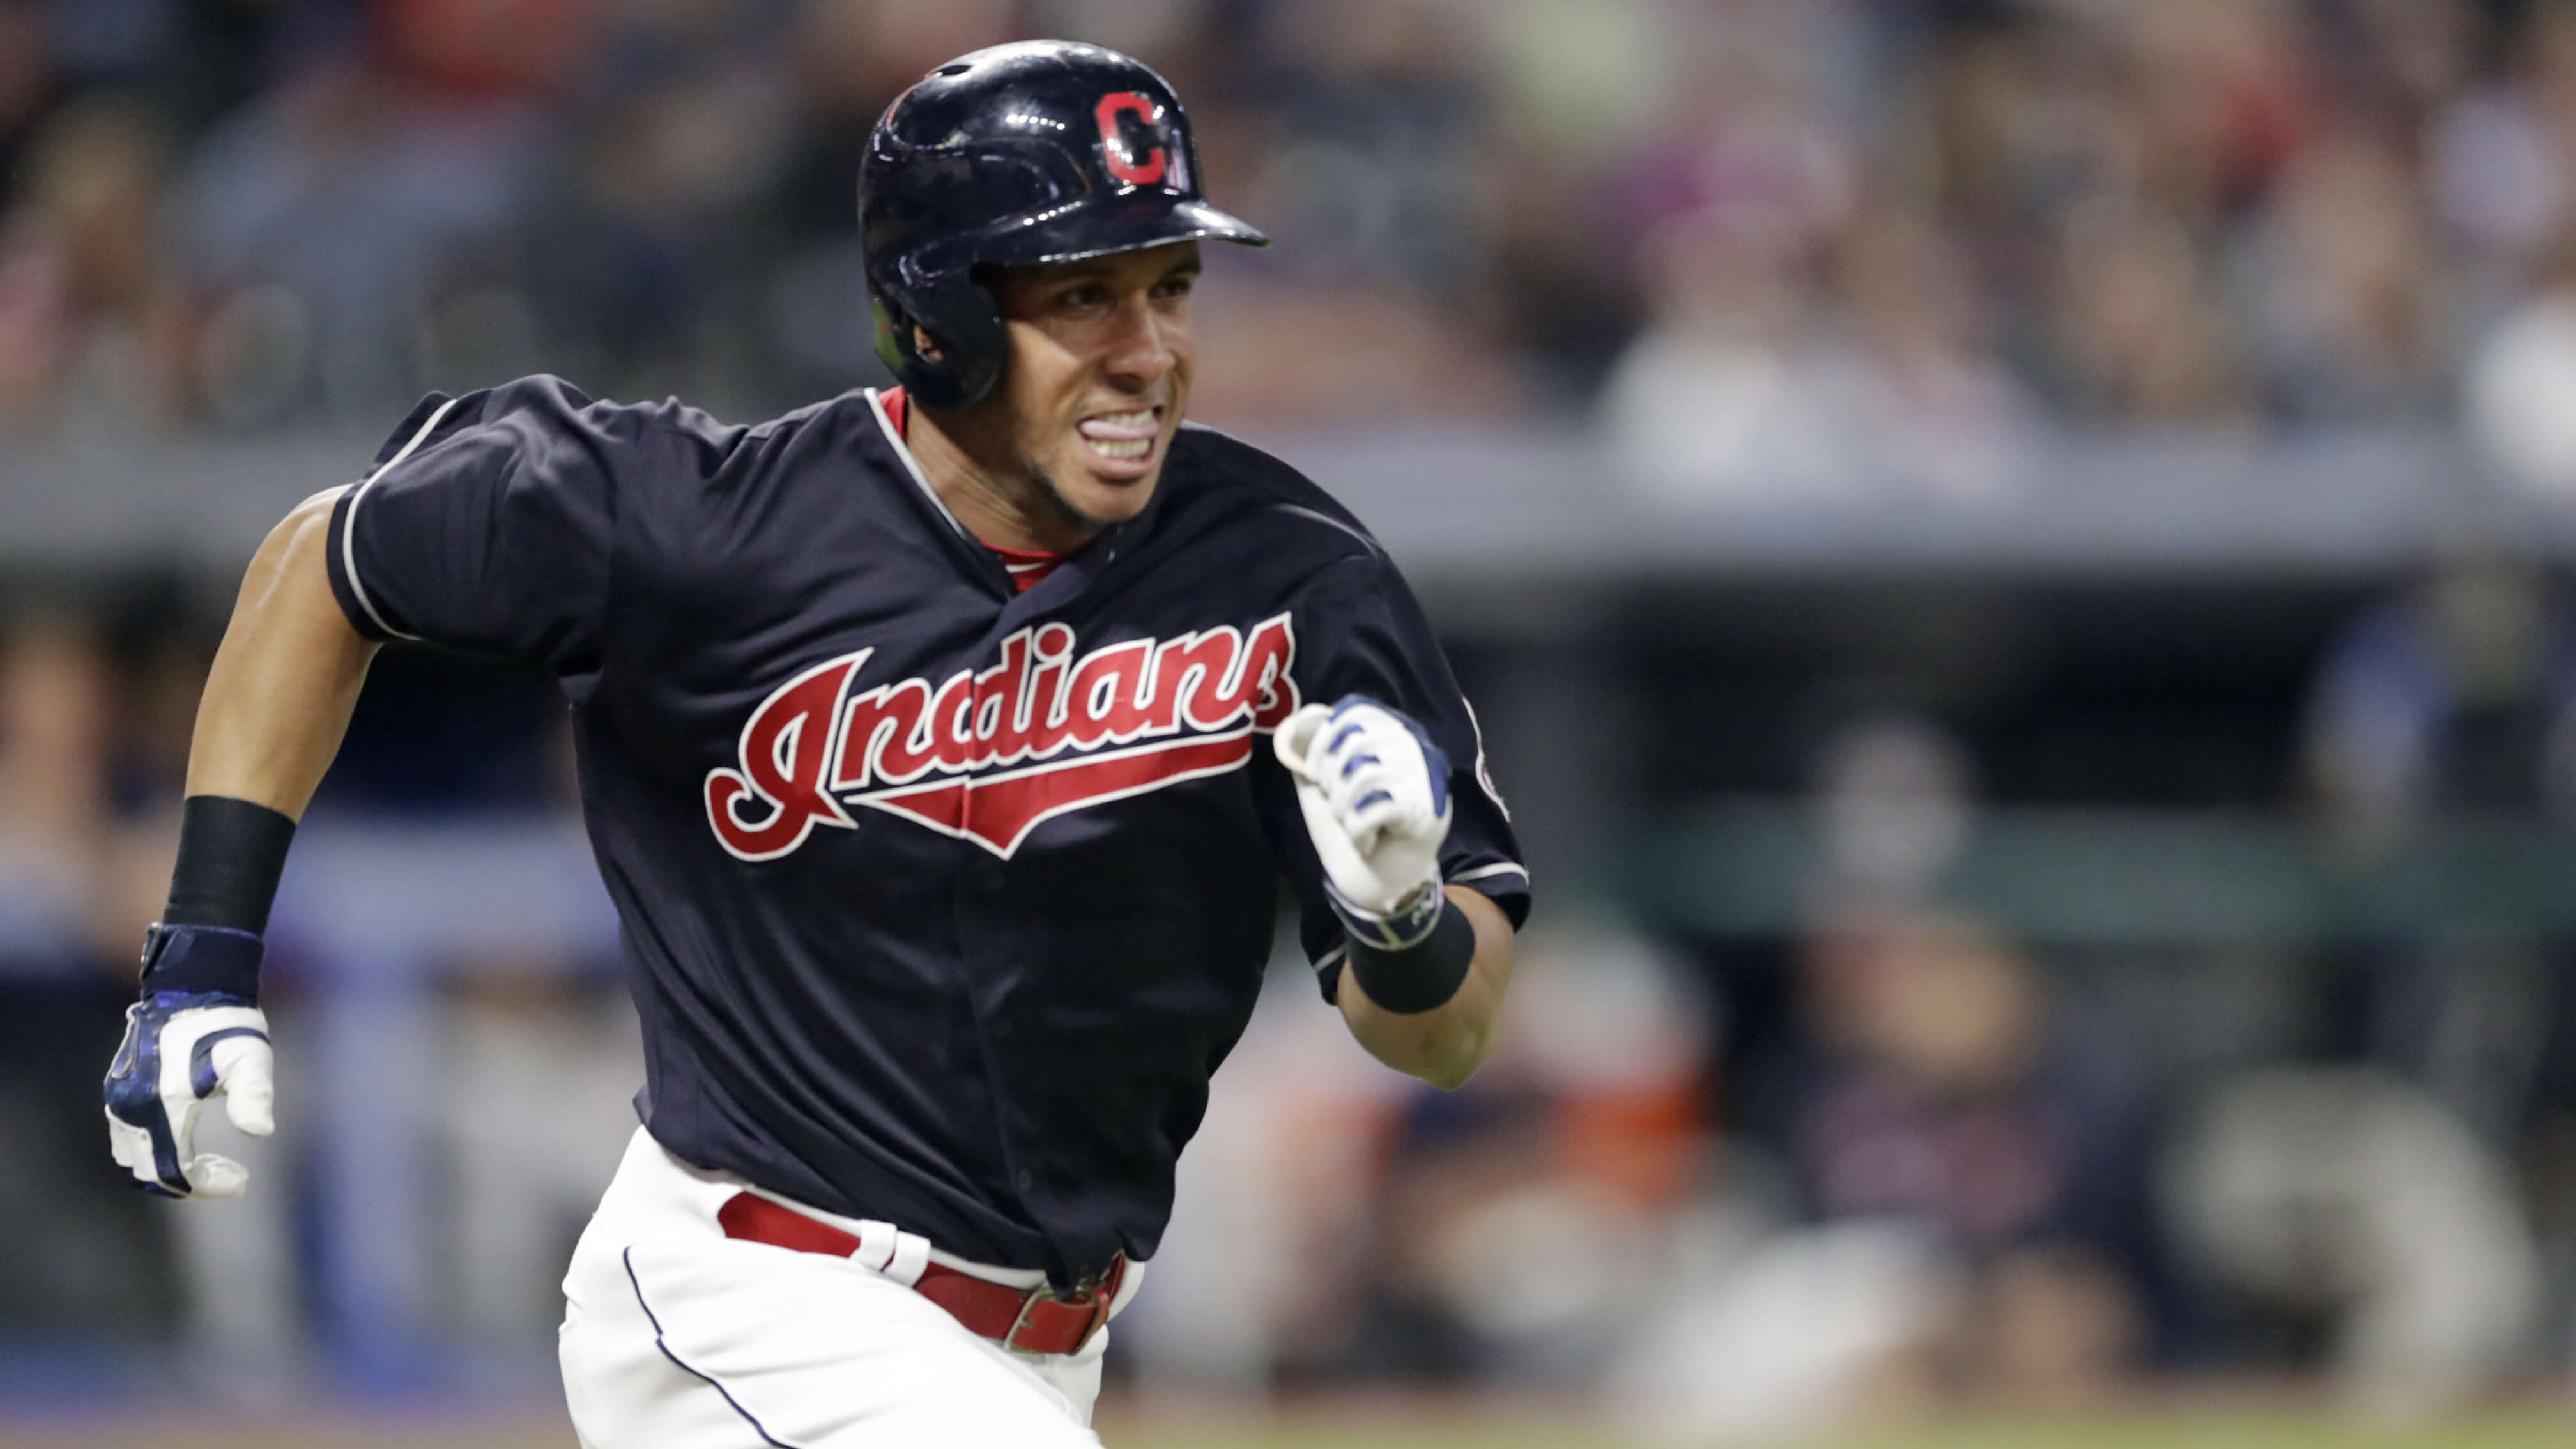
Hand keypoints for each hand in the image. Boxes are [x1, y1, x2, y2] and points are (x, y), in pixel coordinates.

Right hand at [104, 988, 274, 1198]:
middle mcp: (129, 1107)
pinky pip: (127, 1139)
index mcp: (160, 1104)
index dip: (206, 1186)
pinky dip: (154, 1151)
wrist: (192, 986)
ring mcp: (118, 1098)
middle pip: (149, 1172)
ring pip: (134, 1159)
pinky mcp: (118, 1089)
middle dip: (192, 1182)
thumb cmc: (227, 1023)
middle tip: (234, 1176)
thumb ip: (254, 1095)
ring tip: (214, 1163)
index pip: (174, 1171)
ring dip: (170, 1169)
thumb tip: (261, 1131)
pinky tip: (189, 1141)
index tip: (241, 1183)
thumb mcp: (250, 1059)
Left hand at [1274, 695, 1451, 934]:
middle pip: (1357, 743)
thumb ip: (1307, 755)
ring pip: (1365, 775)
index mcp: (1389, 737)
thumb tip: (1292, 726)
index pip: (1355, 714)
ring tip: (1355, 827)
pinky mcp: (1429, 815)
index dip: (1324, 742)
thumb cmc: (1346, 830)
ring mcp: (1427, 781)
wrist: (1370, 882)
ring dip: (1345, 811)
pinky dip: (1359, 832)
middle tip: (1343, 808)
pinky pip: (1376, 807)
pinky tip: (1367, 842)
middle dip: (1333, 783)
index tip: (1315, 774)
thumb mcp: (1318, 788)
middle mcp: (1415, 751)